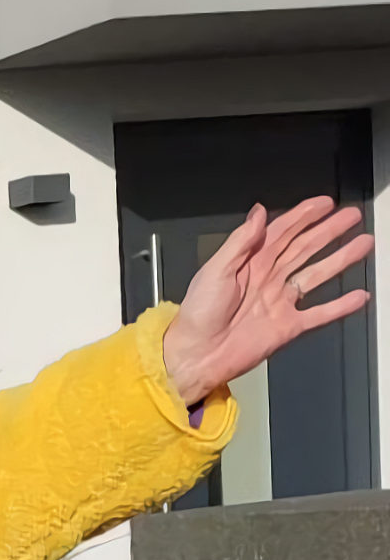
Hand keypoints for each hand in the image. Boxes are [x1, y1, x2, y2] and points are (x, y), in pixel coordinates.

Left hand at [161, 198, 372, 408]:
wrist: (195, 356)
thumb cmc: (196, 315)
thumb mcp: (214, 270)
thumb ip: (239, 242)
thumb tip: (258, 213)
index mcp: (250, 262)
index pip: (283, 231)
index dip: (304, 215)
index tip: (325, 203)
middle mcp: (268, 279)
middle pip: (306, 247)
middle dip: (330, 230)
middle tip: (352, 215)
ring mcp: (280, 302)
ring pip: (317, 274)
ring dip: (341, 259)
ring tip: (363, 244)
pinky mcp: (286, 327)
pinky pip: (319, 314)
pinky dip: (339, 306)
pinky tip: (358, 296)